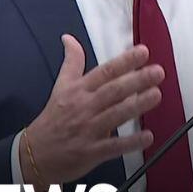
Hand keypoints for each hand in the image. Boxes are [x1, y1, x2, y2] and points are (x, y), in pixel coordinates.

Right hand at [23, 35, 162, 186]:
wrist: (34, 154)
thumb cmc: (52, 119)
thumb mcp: (60, 86)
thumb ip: (71, 62)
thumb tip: (69, 38)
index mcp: (78, 90)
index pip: (104, 72)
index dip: (124, 61)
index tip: (142, 52)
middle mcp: (84, 107)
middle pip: (113, 91)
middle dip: (136, 80)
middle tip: (157, 72)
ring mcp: (88, 130)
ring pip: (115, 115)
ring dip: (137, 105)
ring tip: (156, 95)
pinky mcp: (91, 152)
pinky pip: (114, 147)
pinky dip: (130, 143)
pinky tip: (147, 137)